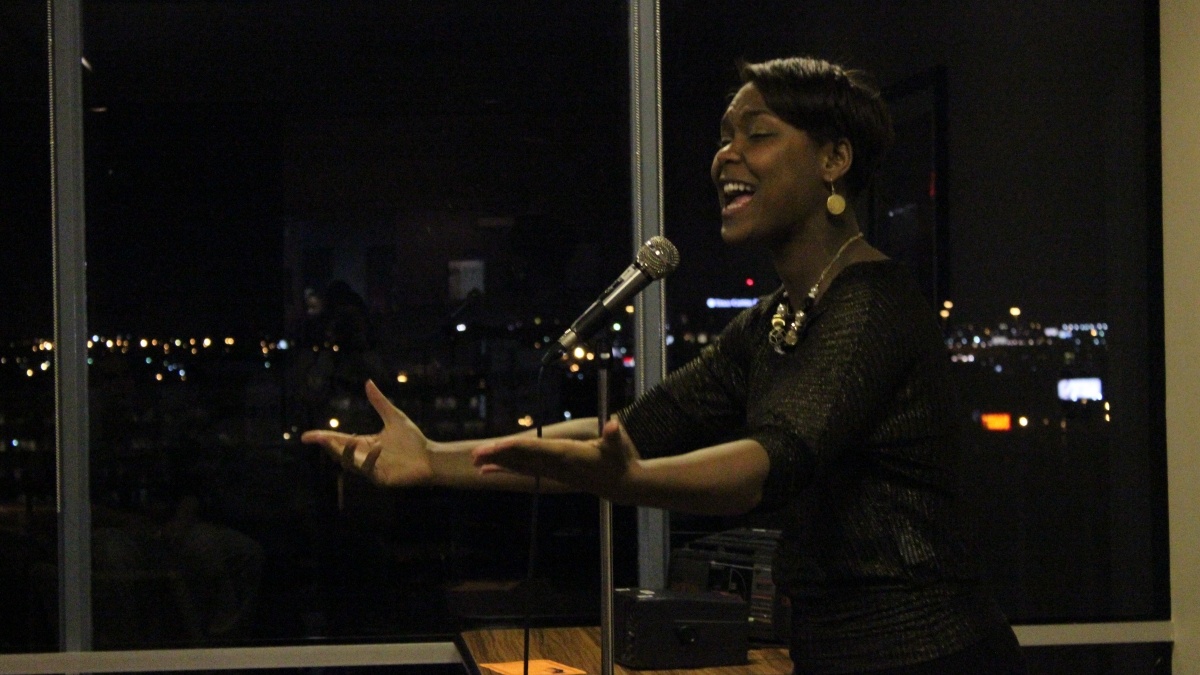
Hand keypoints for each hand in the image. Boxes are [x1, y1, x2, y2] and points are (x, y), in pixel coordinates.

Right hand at [301, 380, 433, 486]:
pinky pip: (370, 471)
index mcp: (364, 444)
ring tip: (352, 439)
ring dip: (349, 453)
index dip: (322, 439)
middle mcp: (364, 457)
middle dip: (329, 447)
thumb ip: (380, 402)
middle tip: (323, 438)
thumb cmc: (412, 440)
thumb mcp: (394, 417)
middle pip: (339, 454)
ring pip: (351, 465)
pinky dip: (371, 459)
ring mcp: (372, 470)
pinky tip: (377, 447)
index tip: (306, 436)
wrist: (430, 456)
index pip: (339, 441)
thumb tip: (368, 382)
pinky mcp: (381, 478)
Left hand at [471, 419, 637, 497]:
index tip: (498, 447)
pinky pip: (524, 472)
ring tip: (475, 461)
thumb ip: (614, 436)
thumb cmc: (619, 461)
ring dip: (497, 463)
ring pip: (519, 467)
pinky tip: (488, 472)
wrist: (620, 485)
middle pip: (522, 459)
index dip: (517, 448)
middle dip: (498, 456)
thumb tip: (614, 425)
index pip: (537, 450)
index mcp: (567, 455)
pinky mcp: (551, 475)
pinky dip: (506, 471)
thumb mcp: (618, 447)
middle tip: (475, 454)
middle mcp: (555, 465)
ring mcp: (552, 472)